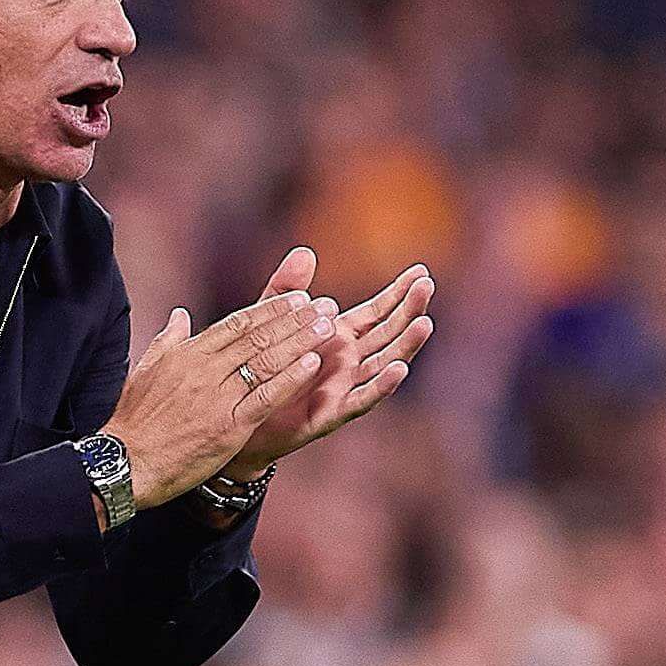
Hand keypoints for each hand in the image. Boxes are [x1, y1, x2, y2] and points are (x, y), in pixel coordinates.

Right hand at [98, 288, 336, 510]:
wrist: (126, 464)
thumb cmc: (134, 421)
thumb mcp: (147, 371)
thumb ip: (169, 339)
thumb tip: (180, 314)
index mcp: (188, 353)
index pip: (238, 323)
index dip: (271, 309)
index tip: (298, 298)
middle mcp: (205, 369)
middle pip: (258, 336)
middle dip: (295, 319)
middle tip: (324, 306)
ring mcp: (218, 397)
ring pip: (267, 361)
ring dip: (301, 341)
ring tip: (327, 327)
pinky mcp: (228, 426)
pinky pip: (266, 397)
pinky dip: (291, 378)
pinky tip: (313, 363)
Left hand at [219, 252, 434, 485]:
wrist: (238, 414)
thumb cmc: (258, 367)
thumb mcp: (270, 320)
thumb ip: (287, 288)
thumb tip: (305, 252)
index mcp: (339, 337)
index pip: (377, 312)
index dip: (398, 293)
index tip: (420, 272)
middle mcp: (349, 362)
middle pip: (388, 333)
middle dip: (409, 310)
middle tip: (427, 286)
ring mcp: (345, 387)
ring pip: (384, 364)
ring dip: (406, 345)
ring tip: (424, 323)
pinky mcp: (332, 413)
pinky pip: (362, 399)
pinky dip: (382, 385)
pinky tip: (400, 369)